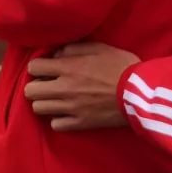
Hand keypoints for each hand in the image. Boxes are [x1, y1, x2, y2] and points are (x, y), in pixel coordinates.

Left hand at [24, 43, 139, 130]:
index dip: (38, 66)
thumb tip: (56, 54)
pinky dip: (58, 119)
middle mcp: (64, 88)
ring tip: (55, 98)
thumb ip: (73, 48)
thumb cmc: (122, 66)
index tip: (46, 67)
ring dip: (44, 102)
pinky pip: (56, 125)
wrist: (141, 94)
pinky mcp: (81, 123)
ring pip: (38, 108)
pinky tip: (66, 112)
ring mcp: (71, 108)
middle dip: (35, 85)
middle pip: (30, 91)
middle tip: (47, 84)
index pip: (33, 67)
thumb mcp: (99, 47)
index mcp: (68, 68)